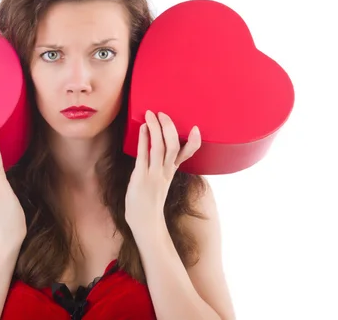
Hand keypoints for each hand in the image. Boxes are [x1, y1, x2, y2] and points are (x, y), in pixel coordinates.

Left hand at [125, 110, 200, 233]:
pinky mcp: (141, 178)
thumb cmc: (149, 203)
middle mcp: (165, 172)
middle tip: (163, 113)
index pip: (186, 155)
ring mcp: (154, 175)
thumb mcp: (159, 184)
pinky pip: (144, 155)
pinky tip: (143, 128)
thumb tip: (154, 154)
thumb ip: (159, 169)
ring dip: (156, 129)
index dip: (193, 142)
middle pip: (173, 146)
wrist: (145, 223)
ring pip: (160, 148)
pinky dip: (144, 139)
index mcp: (171, 173)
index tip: (196, 129)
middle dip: (169, 128)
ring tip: (151, 115)